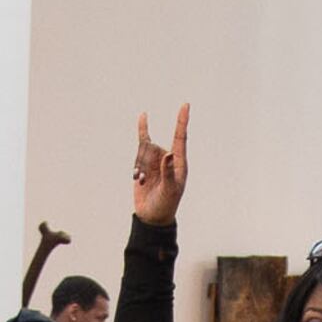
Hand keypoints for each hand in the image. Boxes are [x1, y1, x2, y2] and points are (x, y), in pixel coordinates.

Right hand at [132, 106, 190, 226]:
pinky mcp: (145, 165)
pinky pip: (137, 156)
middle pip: (152, 146)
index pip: (180, 137)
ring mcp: (155, 161)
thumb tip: (168, 154)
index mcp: (178, 163)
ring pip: (142, 151)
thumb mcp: (169, 191)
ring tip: (141, 181)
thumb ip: (168, 173)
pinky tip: (137, 178)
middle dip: (144, 160)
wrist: (152, 216)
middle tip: (144, 179)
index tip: (185, 105)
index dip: (182, 120)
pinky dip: (136, 167)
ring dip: (139, 166)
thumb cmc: (165, 204)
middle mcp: (167, 158)